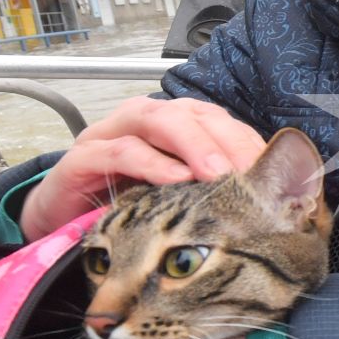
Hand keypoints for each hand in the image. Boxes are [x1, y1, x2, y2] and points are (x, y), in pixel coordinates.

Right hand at [20, 96, 265, 239]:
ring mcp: (112, 135)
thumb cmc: (129, 211)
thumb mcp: (180, 202)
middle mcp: (145, 123)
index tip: (277, 171)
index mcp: (175, 128)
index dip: (248, 141)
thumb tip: (279, 203)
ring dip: (192, 143)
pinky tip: (174, 180)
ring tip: (218, 172)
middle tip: (252, 171)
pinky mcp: (82, 158)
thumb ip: (217, 192)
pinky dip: (150, 163)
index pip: (219, 121)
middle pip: (192, 112)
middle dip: (226, 139)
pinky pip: (119, 151)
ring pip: (157, 118)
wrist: (60, 225)